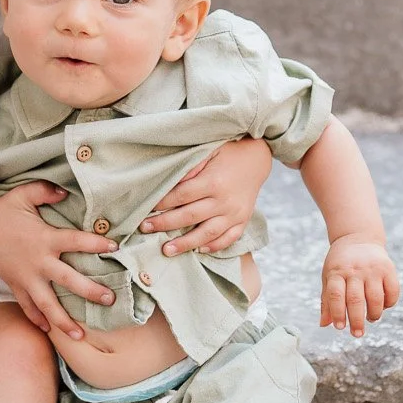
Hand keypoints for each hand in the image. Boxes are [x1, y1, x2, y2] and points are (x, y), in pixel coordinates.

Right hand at [0, 182, 117, 340]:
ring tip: (80, 336)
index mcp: (45, 238)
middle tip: (110, 299)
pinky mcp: (15, 285)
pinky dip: (36, 319)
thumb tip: (66, 191)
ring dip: (64, 321)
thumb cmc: (1, 211)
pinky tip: (49, 330)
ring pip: (48, 304)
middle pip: (69, 280)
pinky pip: (27, 306)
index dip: (97, 243)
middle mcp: (38, 262)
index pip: (77, 241)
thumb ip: (46, 191)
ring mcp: (26, 277)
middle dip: (91, 291)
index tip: (115, 247)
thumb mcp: (23, 194)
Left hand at [139, 137, 272, 255]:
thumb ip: (190, 168)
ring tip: (166, 250)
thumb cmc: (228, 152)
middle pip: (190, 216)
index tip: (146, 208)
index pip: (182, 195)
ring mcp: (235, 213)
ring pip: (208, 233)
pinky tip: (199, 250)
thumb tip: (170, 183)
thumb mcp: (209, 151)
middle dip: (165, 224)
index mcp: (214, 181)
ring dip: (186, 244)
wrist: (257, 158)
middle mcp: (224, 200)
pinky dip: (214, 246)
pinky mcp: (243, 220)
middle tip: (145, 229)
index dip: (162, 203)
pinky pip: (229, 238)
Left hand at [320, 234, 400, 337]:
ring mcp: (373, 269)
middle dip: (356, 320)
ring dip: (374, 314)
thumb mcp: (329, 277)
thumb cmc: (340, 263)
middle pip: (355, 300)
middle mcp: (355, 270)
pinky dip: (389, 303)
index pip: (336, 295)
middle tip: (357, 334)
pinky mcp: (388, 268)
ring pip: (376, 298)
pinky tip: (383, 306)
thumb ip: (327, 300)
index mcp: (337, 272)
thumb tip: (324, 324)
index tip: (340, 328)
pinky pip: (392, 291)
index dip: (337, 313)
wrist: (358, 237)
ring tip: (371, 319)